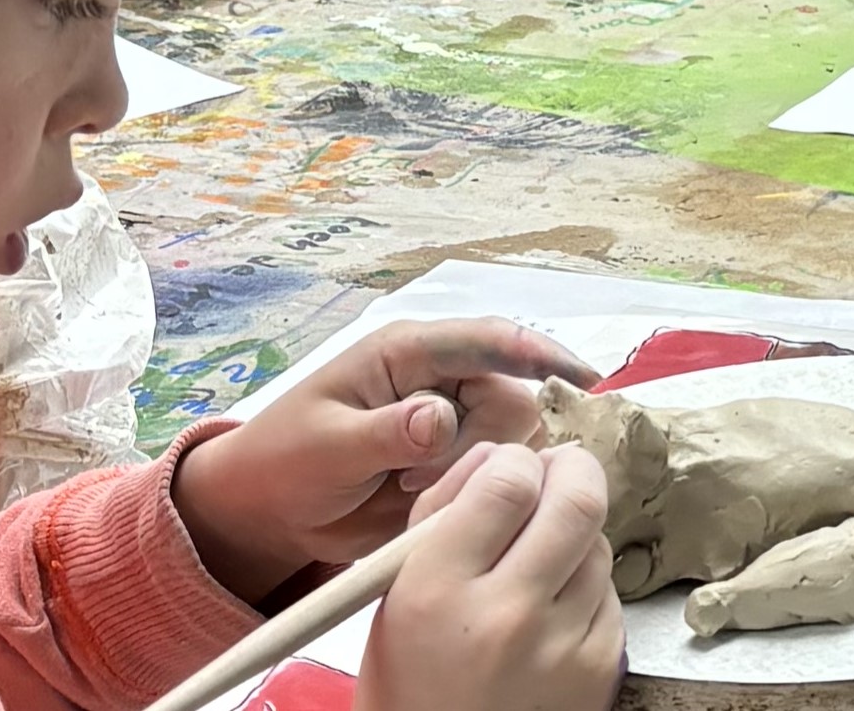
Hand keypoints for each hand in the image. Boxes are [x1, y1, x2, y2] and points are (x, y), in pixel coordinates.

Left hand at [170, 319, 598, 600]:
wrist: (265, 514)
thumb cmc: (283, 463)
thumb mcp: (327, 445)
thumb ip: (387, 431)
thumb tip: (441, 417)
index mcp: (408, 354)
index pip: (490, 339)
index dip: (542, 354)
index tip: (588, 378)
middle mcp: (440, 381)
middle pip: (512, 398)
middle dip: (483, 442)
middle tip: (413, 478)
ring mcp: (450, 423)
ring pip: (511, 441)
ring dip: (474, 472)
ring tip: (408, 491)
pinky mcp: (452, 465)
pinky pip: (494, 476)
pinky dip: (473, 494)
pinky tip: (423, 504)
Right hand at [359, 443, 624, 710]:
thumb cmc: (410, 680)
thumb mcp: (395, 595)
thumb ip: (440, 513)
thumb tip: (499, 455)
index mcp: (437, 591)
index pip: (507, 483)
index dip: (516, 462)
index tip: (512, 469)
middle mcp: (506, 616)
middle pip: (577, 501)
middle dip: (572, 471)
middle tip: (558, 472)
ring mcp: (562, 646)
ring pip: (598, 544)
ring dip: (577, 534)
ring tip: (540, 559)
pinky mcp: (601, 667)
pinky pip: (609, 594)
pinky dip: (587, 587)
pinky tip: (552, 610)